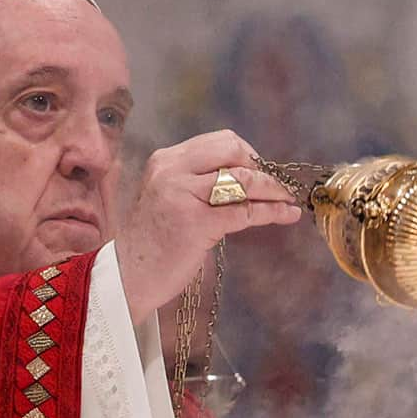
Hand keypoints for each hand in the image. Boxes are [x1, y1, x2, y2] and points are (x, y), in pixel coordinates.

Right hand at [114, 130, 301, 325]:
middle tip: (275, 185)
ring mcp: (182, 196)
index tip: (260, 171)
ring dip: (274, 189)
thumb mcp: (168, 196)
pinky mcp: (196, 224)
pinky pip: (245, 212)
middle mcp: (171, 171)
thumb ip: (196, 179)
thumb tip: (248, 172)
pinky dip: (272, 212)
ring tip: (288, 198)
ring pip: (243, 179)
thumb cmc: (153, 240)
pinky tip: (287, 215)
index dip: (247, 154)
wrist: (128, 276)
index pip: (218, 141)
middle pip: (232, 150)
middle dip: (261, 166)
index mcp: (164, 161)